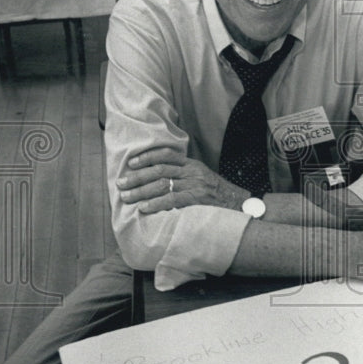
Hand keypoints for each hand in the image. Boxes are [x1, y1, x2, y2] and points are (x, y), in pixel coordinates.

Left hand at [117, 147, 246, 213]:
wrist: (241, 205)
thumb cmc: (219, 196)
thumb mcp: (203, 179)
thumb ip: (185, 176)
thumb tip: (161, 180)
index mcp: (192, 165)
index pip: (166, 155)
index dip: (146, 158)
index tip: (131, 164)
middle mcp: (192, 172)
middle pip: (159, 170)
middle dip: (137, 177)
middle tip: (121, 184)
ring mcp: (195, 185)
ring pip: (162, 184)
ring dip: (141, 192)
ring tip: (127, 198)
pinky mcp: (197, 199)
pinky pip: (172, 200)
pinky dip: (155, 204)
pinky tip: (144, 208)